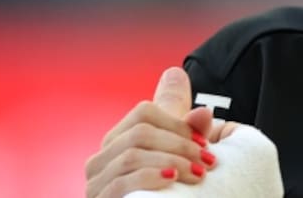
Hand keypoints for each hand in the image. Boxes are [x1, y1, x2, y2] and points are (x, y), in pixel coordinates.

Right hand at [85, 67, 218, 195]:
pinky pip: (120, 183)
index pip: (144, 113)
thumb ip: (188, 135)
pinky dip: (149, 177)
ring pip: (131, 155)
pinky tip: (171, 180)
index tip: (204, 143)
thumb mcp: (176, 161)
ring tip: (196, 174)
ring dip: (171, 161)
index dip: (178, 123)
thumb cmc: (162, 196)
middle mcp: (102, 157)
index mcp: (119, 140)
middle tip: (206, 161)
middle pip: (139, 132)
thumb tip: (204, 111)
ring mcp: (95, 181)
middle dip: (179, 144)